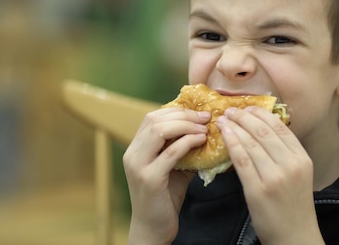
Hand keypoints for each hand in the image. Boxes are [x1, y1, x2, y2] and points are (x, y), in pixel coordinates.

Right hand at [123, 107, 209, 243]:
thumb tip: (206, 129)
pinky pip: (170, 152)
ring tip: (204, 128)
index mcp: (135, 148)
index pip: (152, 117)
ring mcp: (138, 166)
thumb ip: (183, 148)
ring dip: (186, 125)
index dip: (176, 110)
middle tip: (205, 117)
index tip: (199, 112)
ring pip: (159, 131)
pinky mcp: (150, 179)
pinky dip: (188, 142)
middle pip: (154, 120)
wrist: (153, 228)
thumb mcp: (174, 167)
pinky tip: (201, 140)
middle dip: (183, 115)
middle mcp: (132, 154)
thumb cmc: (165, 197)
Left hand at [218, 107, 324, 244]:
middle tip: (231, 110)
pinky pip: (241, 160)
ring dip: (234, 127)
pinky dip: (231, 143)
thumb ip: (284, 154)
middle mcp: (291, 165)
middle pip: (264, 131)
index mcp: (302, 159)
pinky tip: (224, 135)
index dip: (262, 114)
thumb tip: (262, 130)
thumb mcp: (298, 175)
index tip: (249, 107)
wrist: (294, 237)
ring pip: (250, 143)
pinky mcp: (258, 190)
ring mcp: (274, 177)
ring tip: (223, 120)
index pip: (281, 127)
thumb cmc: (293, 206)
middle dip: (244, 117)